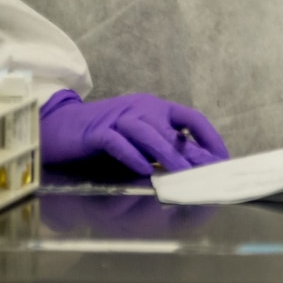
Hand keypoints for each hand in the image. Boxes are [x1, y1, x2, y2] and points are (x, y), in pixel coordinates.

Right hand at [40, 90, 229, 176]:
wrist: (60, 126)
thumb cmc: (104, 136)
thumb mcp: (139, 140)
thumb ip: (162, 149)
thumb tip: (192, 168)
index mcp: (155, 108)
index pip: (191, 119)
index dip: (209, 138)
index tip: (223, 159)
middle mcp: (141, 108)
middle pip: (172, 131)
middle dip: (193, 153)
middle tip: (210, 173)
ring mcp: (118, 118)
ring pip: (148, 134)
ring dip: (167, 155)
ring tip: (183, 174)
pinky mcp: (96, 131)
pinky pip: (117, 141)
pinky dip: (131, 155)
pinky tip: (142, 170)